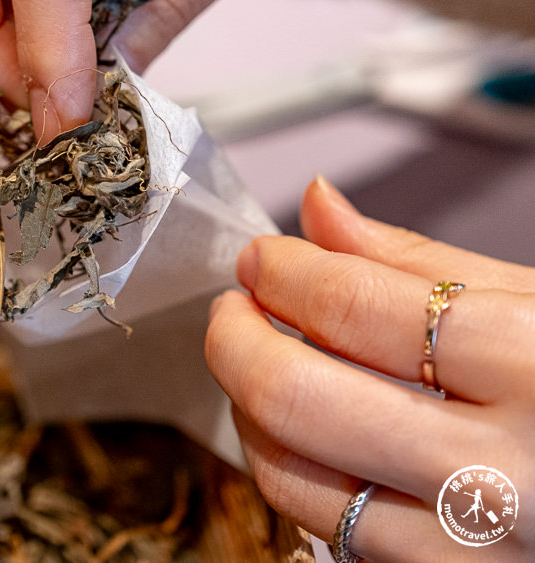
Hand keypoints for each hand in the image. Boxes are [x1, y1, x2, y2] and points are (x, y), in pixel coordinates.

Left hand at [206, 176, 533, 561]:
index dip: (284, 272)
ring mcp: (474, 551)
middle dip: (237, 340)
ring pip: (296, 481)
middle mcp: (504, 475)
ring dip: (253, 413)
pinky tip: (312, 436)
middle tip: (235, 308)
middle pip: (302, 399)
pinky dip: (301, 474)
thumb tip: (319, 211)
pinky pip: (333, 534)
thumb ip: (425, 262)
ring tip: (263, 367)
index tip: (261, 257)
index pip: (357, 308)